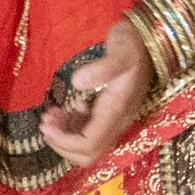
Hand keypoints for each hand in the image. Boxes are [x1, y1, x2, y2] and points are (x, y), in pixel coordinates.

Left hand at [40, 19, 153, 168]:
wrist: (148, 40)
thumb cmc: (133, 44)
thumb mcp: (120, 51)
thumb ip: (102, 68)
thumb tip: (77, 83)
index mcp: (118, 110)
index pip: (90, 143)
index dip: (64, 141)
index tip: (46, 123)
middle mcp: (118, 120)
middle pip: (88, 154)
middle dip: (62, 144)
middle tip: (47, 122)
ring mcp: (116, 119)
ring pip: (87, 147)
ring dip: (64, 137)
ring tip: (52, 114)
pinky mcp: (111, 114)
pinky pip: (89, 134)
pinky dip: (72, 129)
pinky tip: (68, 109)